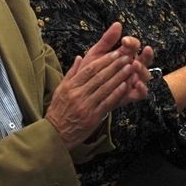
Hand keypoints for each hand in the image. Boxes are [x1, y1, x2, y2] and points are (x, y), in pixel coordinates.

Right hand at [45, 22, 149, 144]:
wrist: (56, 133)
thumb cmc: (59, 110)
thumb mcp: (60, 89)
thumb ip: (71, 73)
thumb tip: (79, 57)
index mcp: (70, 86)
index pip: (89, 69)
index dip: (104, 60)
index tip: (115, 53)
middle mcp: (78, 94)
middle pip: (99, 77)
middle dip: (115, 66)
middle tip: (127, 57)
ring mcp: (86, 106)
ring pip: (105, 88)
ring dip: (119, 77)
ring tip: (130, 68)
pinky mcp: (93, 117)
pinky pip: (107, 103)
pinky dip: (116, 94)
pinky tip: (125, 86)